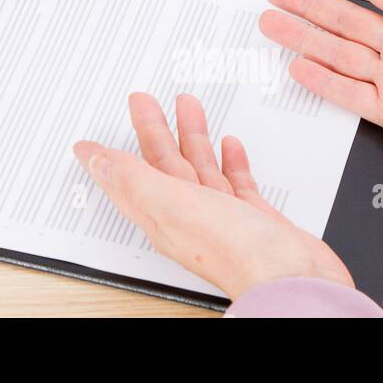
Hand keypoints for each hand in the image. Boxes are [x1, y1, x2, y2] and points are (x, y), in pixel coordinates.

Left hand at [75, 93, 351, 297]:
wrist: (295, 281)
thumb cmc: (236, 252)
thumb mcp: (172, 203)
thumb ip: (133, 178)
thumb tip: (94, 162)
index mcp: (162, 214)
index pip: (127, 178)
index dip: (107, 158)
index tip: (88, 144)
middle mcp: (190, 215)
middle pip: (163, 164)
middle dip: (152, 130)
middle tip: (143, 101)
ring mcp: (222, 217)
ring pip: (199, 168)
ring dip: (191, 137)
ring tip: (187, 106)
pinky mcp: (253, 219)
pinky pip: (235, 183)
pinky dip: (230, 161)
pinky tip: (230, 144)